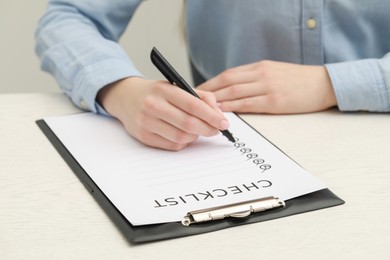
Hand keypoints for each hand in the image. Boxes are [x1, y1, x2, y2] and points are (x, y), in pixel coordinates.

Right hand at [97, 77, 229, 150]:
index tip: (224, 122)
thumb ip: (200, 96)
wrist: (126, 97)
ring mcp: (146, 122)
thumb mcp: (176, 86)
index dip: (212, 116)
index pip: (193, 104)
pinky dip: (183, 143)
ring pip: (181, 137)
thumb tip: (217, 112)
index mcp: (163, 90)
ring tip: (197, 130)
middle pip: (188, 124)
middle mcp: (153, 105)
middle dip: (207, 129)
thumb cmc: (155, 93)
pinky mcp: (144, 136)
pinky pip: (172, 145)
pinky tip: (183, 134)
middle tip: (216, 130)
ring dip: (195, 136)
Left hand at [197, 60, 336, 113]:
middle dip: (207, 91)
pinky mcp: (275, 100)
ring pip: (234, 92)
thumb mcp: (274, 72)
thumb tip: (233, 87)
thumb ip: (254, 78)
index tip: (197, 90)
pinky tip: (221, 112)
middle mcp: (260, 74)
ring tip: (201, 108)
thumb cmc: (298, 80)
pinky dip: (232, 107)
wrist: (324, 83)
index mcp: (259, 67)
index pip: (228, 74)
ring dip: (216, 100)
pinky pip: (248, 104)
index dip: (210, 83)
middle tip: (192, 100)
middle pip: (226, 81)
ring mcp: (267, 87)